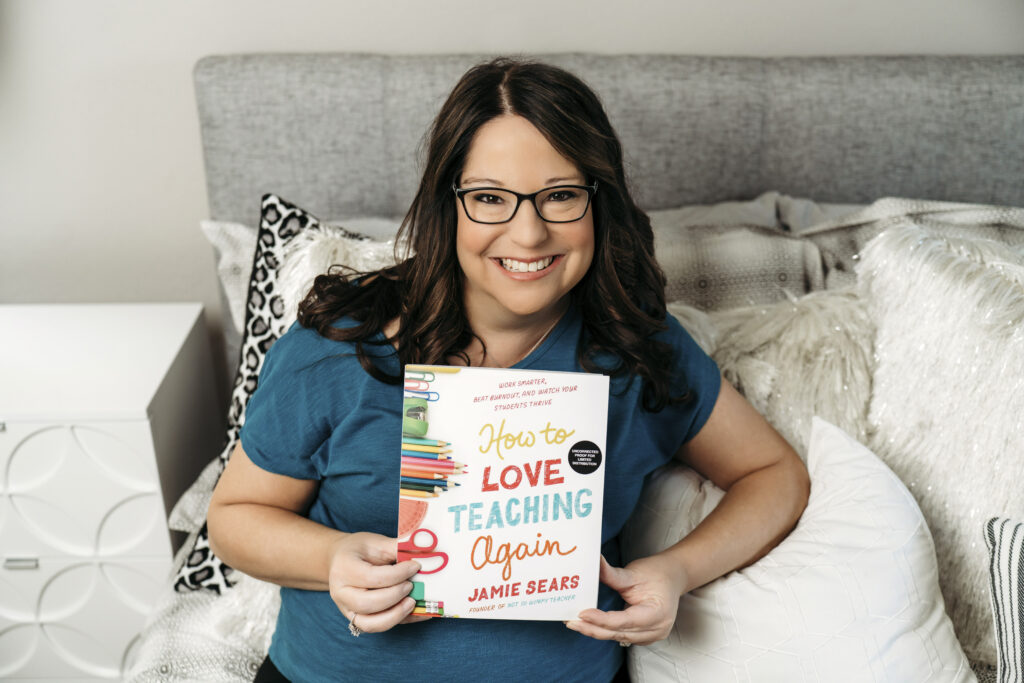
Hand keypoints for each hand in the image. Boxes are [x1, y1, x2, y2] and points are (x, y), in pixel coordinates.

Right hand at [326, 532, 428, 632]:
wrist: (338, 561)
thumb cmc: (358, 550)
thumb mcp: (375, 542)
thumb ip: (396, 548)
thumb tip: (422, 553)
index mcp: (344, 568)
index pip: (372, 577)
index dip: (397, 574)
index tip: (415, 566)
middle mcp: (341, 593)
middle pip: (367, 604)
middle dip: (395, 596)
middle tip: (411, 585)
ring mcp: (346, 609)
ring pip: (369, 624)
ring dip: (395, 615)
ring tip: (413, 602)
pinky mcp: (356, 620)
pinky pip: (377, 628)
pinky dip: (399, 622)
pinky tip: (417, 613)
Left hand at [565, 554, 687, 645]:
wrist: (672, 577)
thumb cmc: (656, 573)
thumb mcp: (634, 572)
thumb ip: (612, 574)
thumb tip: (592, 564)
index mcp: (657, 613)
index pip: (623, 621)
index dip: (601, 619)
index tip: (582, 613)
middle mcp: (656, 629)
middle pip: (618, 633)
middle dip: (593, 628)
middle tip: (570, 621)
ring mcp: (652, 635)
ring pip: (618, 637)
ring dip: (596, 631)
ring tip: (575, 623)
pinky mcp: (645, 636)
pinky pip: (621, 636)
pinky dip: (605, 631)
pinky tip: (589, 625)